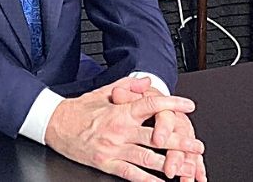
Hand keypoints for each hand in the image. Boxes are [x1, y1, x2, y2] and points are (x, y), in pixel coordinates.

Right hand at [44, 76, 203, 181]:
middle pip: (155, 136)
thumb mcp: (103, 91)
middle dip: (180, 141)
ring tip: (188, 167)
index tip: (189, 105)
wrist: (54, 123)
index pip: (151, 105)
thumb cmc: (79, 109)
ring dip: (170, 163)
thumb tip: (146, 82)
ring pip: (148, 157)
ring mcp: (113, 148)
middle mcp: (119, 130)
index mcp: (120, 111)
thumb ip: (127, 86)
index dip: (172, 104)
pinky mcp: (105, 162)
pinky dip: (147, 180)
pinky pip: (130, 173)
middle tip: (198, 145)